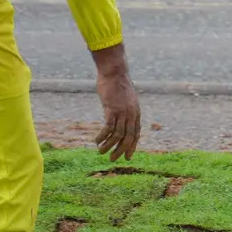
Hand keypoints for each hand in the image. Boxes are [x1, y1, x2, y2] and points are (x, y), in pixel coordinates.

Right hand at [91, 45, 139, 160]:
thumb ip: (124, 110)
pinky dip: (102, 136)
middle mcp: (132, 114)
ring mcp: (123, 112)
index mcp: (136, 112)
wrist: (115, 72)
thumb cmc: (118, 85)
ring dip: (109, 145)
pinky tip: (96, 141)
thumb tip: (119, 119)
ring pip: (118, 134)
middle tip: (113, 159)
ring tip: (100, 152)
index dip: (132, 146)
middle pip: (128, 137)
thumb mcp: (125, 99)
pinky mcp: (112, 109)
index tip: (127, 156)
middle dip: (121, 150)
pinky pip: (108, 128)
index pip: (136, 133)